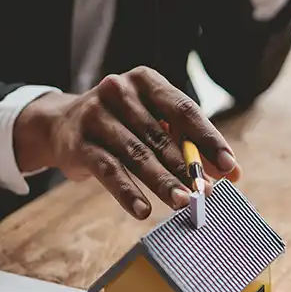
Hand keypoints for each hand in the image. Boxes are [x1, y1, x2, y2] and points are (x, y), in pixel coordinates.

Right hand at [13, 67, 240, 219]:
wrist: (60, 125)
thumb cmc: (120, 125)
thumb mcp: (151, 123)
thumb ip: (187, 144)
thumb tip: (230, 173)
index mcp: (145, 81)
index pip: (184, 110)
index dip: (209, 139)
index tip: (229, 165)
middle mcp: (119, 91)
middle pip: (161, 135)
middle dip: (187, 167)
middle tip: (207, 193)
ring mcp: (96, 115)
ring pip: (137, 154)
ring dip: (162, 182)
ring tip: (183, 203)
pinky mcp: (78, 143)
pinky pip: (108, 170)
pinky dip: (127, 192)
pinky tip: (142, 211)